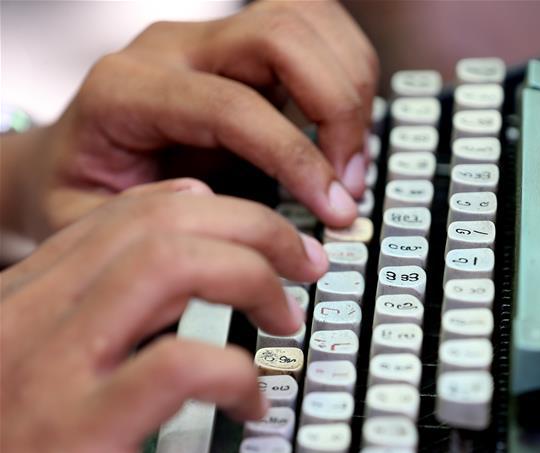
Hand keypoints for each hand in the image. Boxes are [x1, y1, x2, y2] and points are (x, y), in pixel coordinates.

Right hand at [0, 179, 327, 452]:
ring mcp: (55, 368)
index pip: (127, 214)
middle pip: (161, 223)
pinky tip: (251, 403)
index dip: (210, 209)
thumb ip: (81, 319)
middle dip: (254, 228)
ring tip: (284, 319)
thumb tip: (163, 282)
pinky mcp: (79, 431)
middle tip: (301, 265)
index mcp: (24, 297)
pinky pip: (180, 366)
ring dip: (252, 279)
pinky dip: (237, 374)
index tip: (254, 229)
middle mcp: (34, 315)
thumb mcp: (23, 367)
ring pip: (172, 266)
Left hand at [10, 0, 377, 238]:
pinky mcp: (245, 47)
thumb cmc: (82, 195)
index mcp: (126, 90)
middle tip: (348, 182)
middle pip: (279, 34)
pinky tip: (345, 130)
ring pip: (306, 17)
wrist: (71, 163)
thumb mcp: (91, 228)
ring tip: (351, 159)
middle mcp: (171, 49)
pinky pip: (315, 30)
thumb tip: (234, 215)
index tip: (332, 209)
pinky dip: (349, 72)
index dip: (296, 157)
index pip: (233, 105)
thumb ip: (158, 223)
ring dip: (351, 85)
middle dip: (336, 109)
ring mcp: (211, 39)